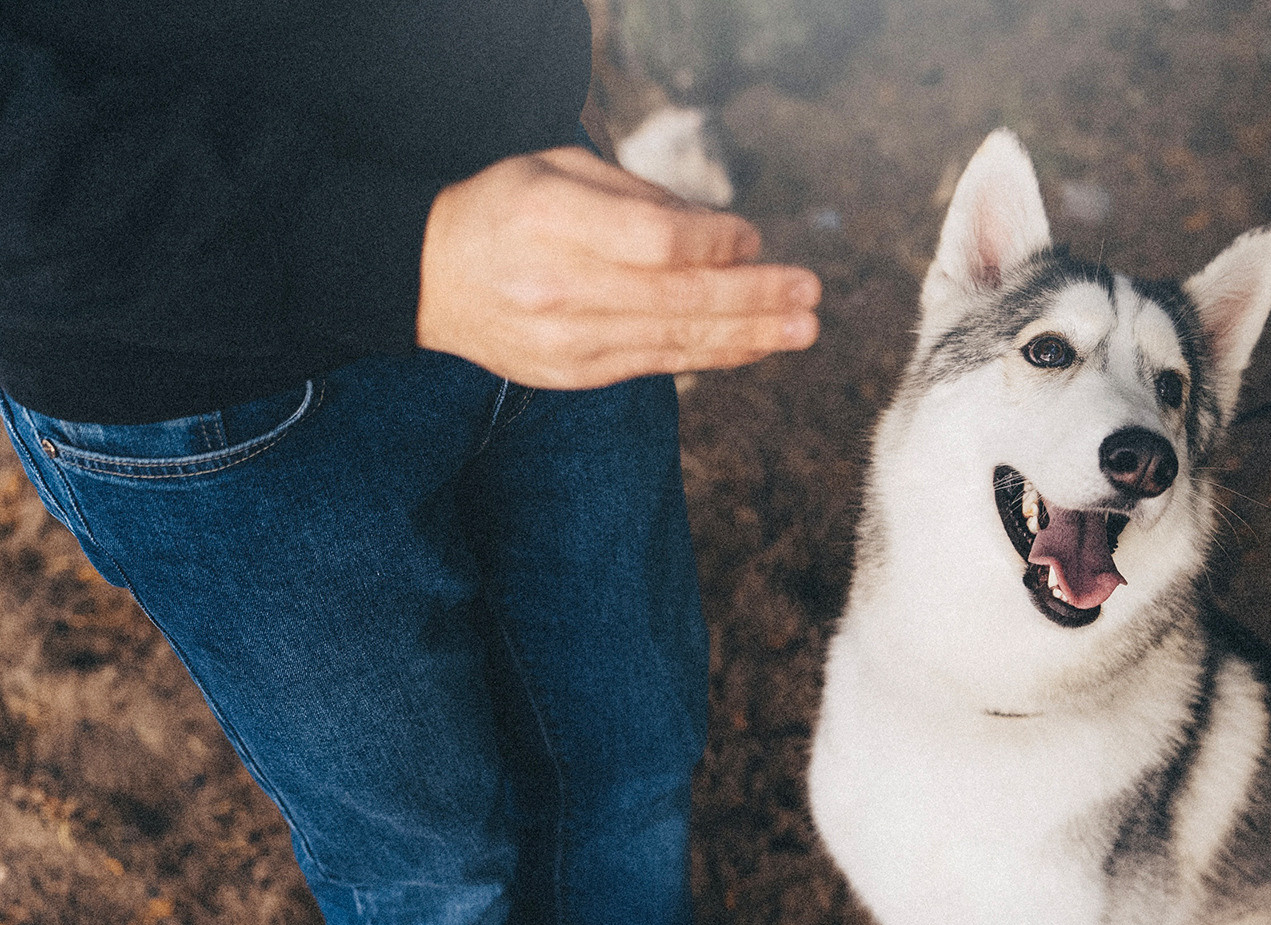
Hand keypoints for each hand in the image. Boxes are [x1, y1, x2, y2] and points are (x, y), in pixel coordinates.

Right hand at [417, 146, 820, 386]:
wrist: (427, 278)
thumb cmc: (506, 208)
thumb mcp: (558, 170)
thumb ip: (638, 198)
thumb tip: (725, 232)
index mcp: (547, 219)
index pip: (652, 241)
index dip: (713, 242)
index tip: (755, 236)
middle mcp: (555, 286)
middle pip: (675, 299)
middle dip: (752, 298)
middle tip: (810, 295)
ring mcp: (563, 340)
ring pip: (672, 341)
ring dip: (748, 336)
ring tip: (803, 328)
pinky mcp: (572, 374)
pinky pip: (656, 364)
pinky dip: (710, 356)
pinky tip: (754, 347)